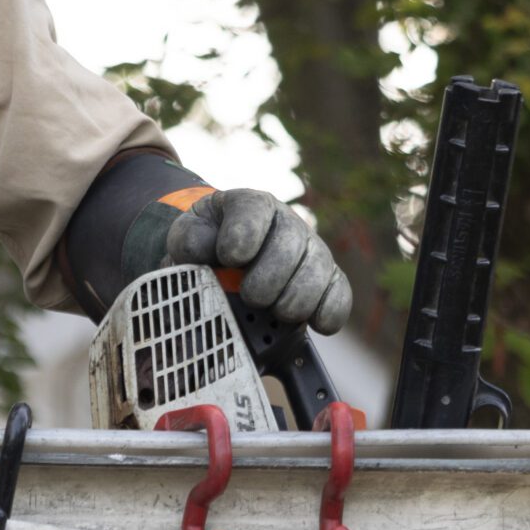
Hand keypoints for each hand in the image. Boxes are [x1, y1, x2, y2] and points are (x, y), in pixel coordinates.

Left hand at [164, 189, 350, 334]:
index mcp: (250, 205)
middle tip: (251, 296)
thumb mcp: (189, 237)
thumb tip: (204, 252)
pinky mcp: (328, 279)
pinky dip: (329, 311)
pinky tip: (314, 324)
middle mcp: (287, 223)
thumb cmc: (207, 247)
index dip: (243, 236)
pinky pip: (340, 293)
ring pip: (319, 269)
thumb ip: (189, 241)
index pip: (253, 210)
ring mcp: (311, 250)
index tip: (230, 258)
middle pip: (290, 242)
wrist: (224, 263)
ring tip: (274, 312)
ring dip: (295, 298)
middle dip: (268, 277)